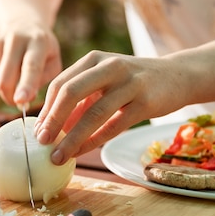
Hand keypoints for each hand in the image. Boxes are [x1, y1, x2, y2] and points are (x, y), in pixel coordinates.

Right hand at [0, 23, 61, 106]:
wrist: (24, 23)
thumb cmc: (43, 49)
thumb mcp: (53, 61)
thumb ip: (42, 80)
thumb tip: (24, 99)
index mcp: (38, 41)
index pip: (31, 66)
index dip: (26, 85)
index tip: (20, 100)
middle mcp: (16, 38)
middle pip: (6, 77)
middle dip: (10, 96)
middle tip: (19, 102)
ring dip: (10, 86)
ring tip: (21, 73)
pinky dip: (3, 78)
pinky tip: (11, 66)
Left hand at [34, 50, 188, 164]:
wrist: (178, 76)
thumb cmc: (133, 82)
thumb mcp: (104, 82)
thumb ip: (80, 100)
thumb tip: (52, 127)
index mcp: (93, 59)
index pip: (60, 84)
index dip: (46, 109)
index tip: (36, 131)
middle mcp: (109, 67)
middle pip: (71, 93)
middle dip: (53, 120)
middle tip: (41, 142)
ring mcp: (129, 83)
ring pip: (93, 113)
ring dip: (71, 138)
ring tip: (58, 156)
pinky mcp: (145, 102)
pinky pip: (113, 125)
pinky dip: (94, 141)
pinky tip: (81, 153)